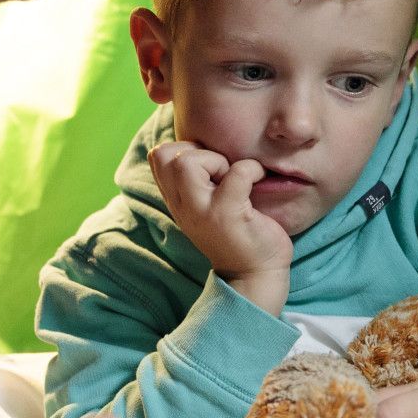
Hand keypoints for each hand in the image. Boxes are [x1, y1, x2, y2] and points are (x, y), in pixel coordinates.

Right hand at [149, 140, 293, 313]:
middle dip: (197, 150)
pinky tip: (259, 179)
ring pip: (185, 162)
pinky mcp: (228, 214)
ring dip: (217, 160)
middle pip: (163, 154)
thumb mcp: (205, 206)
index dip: (184, 148)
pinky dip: (251, 169)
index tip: (208, 166)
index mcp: (177, 200)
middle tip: (221, 171)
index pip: (158, 155)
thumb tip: (202, 141)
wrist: (254, 276)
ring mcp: (202, 211)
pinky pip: (236, 172)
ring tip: (233, 178)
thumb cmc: (237, 234)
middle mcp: (183, 206)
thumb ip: (195, 181)